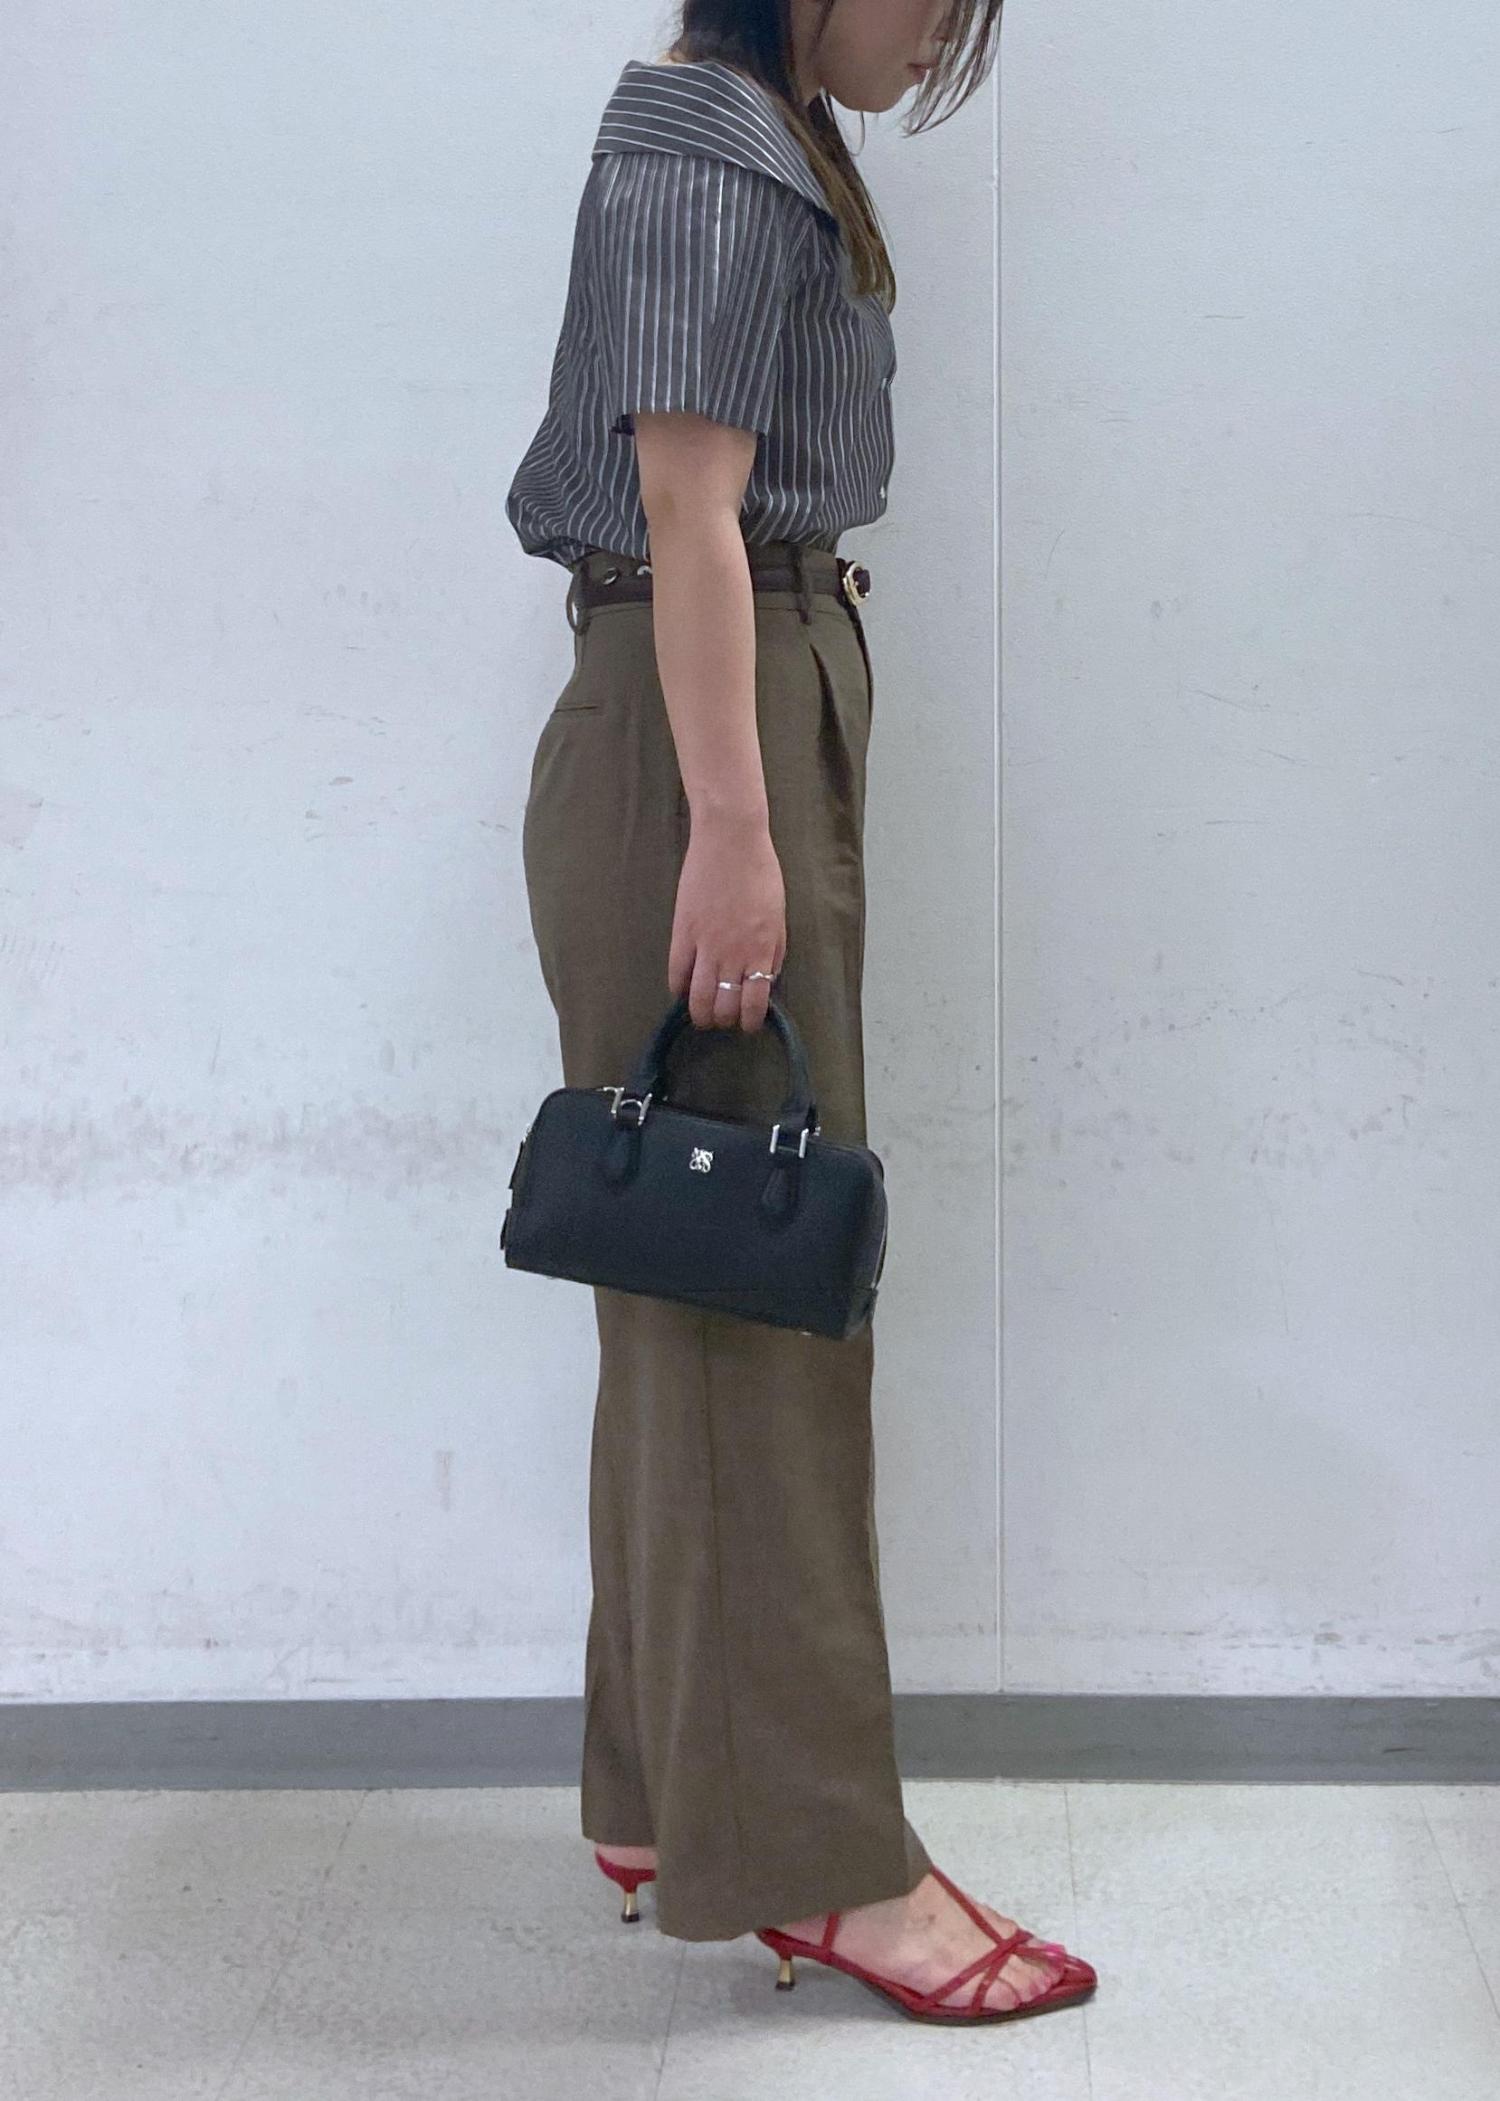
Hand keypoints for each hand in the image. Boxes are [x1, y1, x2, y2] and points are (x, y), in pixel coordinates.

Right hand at [667, 806, 785, 1031]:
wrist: (730, 840)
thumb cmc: (761, 872)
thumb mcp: (780, 915)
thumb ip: (775, 950)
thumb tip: (767, 977)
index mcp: (762, 950)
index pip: (754, 1003)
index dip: (749, 1021)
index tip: (747, 1024)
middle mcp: (734, 954)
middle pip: (724, 1006)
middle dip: (724, 1020)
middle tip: (723, 1017)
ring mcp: (705, 945)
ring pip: (698, 998)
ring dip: (700, 1013)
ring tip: (702, 1015)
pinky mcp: (682, 932)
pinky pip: (676, 973)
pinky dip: (678, 988)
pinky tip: (682, 990)